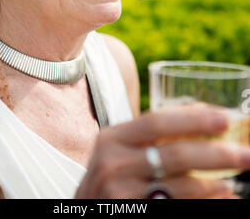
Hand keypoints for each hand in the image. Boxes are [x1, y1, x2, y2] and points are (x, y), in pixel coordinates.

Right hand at [75, 103, 249, 198]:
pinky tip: (218, 196)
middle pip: (174, 155)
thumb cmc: (110, 176)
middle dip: (217, 155)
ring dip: (213, 185)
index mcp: (112, 138)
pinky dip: (203, 202)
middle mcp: (112, 164)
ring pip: (180, 187)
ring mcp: (119, 194)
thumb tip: (204, 111)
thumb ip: (151, 135)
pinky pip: (174, 207)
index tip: (225, 119)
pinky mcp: (130, 214)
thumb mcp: (120, 149)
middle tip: (246, 155)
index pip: (156, 122)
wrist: (85, 210)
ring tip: (234, 181)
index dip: (193, 119)